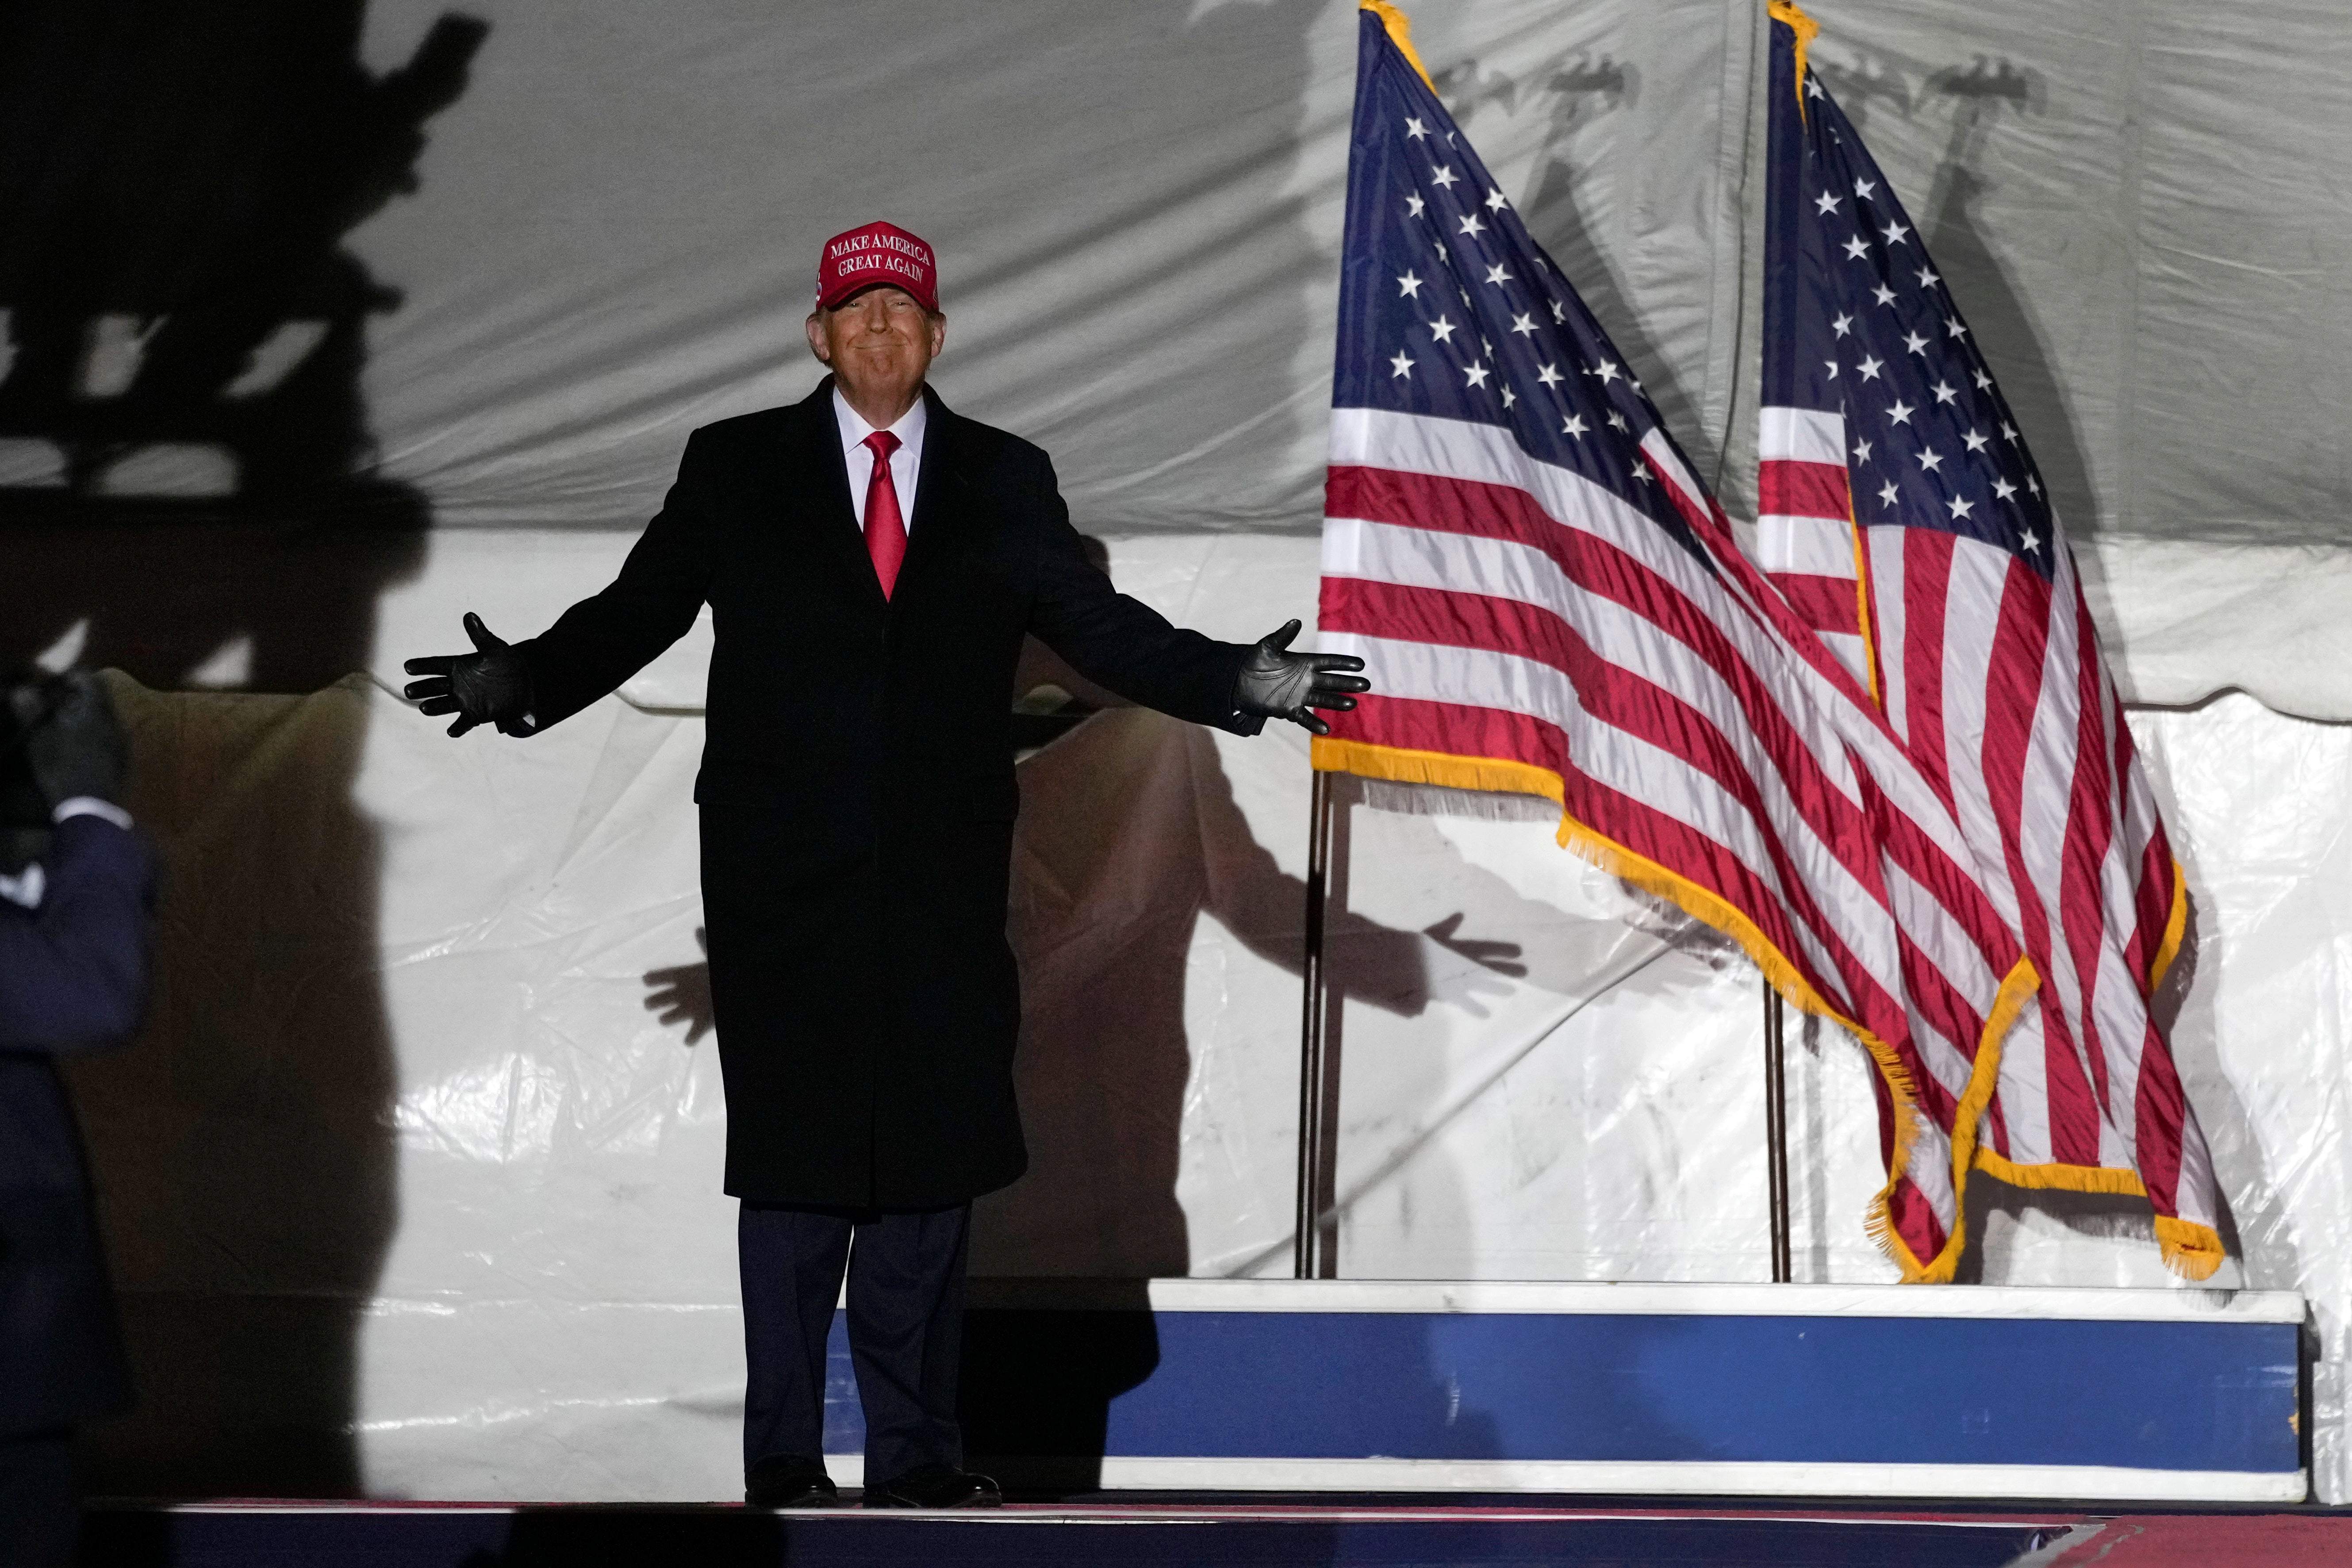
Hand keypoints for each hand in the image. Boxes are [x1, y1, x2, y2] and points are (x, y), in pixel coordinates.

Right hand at [25, 671, 128, 808]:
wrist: (91, 808)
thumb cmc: (62, 771)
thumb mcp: (40, 741)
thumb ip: (31, 713)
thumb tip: (21, 691)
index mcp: (98, 714)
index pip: (92, 681)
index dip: (73, 677)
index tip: (56, 681)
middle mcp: (117, 723)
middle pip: (101, 698)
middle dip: (79, 696)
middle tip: (56, 702)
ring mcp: (124, 742)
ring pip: (107, 717)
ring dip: (87, 715)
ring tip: (64, 723)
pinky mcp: (125, 758)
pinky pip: (111, 734)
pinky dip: (96, 731)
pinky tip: (79, 743)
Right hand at [403, 612, 535, 736]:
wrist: (524, 684)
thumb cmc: (506, 664)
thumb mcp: (494, 648)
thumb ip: (480, 635)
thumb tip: (469, 615)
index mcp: (458, 666)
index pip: (436, 665)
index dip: (422, 666)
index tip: (408, 666)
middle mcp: (457, 684)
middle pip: (434, 686)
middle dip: (422, 688)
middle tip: (409, 690)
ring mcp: (464, 700)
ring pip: (444, 705)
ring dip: (434, 707)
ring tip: (424, 708)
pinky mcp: (475, 714)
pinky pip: (463, 723)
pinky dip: (457, 728)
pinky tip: (452, 731)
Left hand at [1232, 620, 1369, 735]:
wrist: (1239, 682)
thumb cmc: (1255, 661)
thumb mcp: (1268, 646)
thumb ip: (1283, 636)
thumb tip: (1296, 621)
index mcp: (1304, 662)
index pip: (1328, 662)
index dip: (1344, 663)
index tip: (1360, 664)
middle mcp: (1306, 680)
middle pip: (1331, 681)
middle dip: (1348, 683)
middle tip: (1365, 685)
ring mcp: (1300, 695)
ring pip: (1323, 699)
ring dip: (1337, 701)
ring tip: (1352, 703)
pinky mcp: (1289, 709)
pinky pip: (1304, 717)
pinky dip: (1314, 723)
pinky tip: (1325, 729)